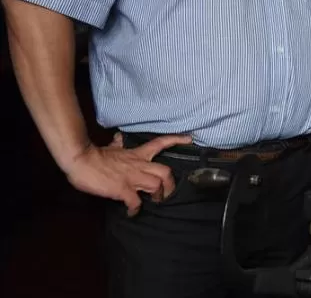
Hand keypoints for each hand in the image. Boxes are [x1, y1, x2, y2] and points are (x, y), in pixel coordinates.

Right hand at [63, 132, 191, 216]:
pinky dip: (135, 209)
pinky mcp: (122, 189)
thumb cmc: (95, 155)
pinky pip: (136, 202)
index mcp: (137, 154)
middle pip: (166, 171)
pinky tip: (132, 212)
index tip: (189, 139)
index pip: (161, 143)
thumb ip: (118, 144)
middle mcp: (139, 165)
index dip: (176, 140)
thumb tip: (119, 138)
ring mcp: (132, 177)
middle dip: (170, 184)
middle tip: (166, 193)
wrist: (81, 161)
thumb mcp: (111, 147)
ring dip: (157, 196)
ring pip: (156, 185)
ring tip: (152, 202)